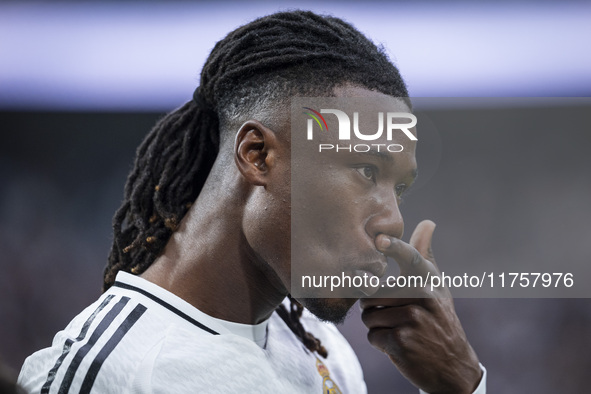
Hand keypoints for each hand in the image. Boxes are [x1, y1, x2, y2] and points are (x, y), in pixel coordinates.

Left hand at [359, 220, 481, 393]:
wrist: (454, 366)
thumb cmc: (439, 319)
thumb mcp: (437, 287)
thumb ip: (424, 255)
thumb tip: (428, 222)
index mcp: (428, 281)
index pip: (410, 258)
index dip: (393, 247)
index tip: (379, 239)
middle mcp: (422, 297)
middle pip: (371, 295)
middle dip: (374, 309)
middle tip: (397, 318)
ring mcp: (412, 319)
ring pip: (369, 317)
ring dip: (378, 327)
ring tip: (400, 331)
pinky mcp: (402, 341)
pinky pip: (372, 336)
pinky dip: (381, 344)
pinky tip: (401, 346)